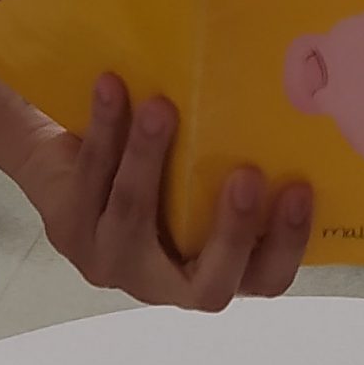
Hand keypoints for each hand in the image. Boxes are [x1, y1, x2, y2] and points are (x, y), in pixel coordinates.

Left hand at [13, 75, 312, 310]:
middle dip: (232, 232)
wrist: (63, 160)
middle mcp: (164, 281)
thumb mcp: (195, 165)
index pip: (265, 278)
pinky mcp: (69, 231)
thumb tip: (290, 78)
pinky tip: (112, 88)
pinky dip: (105, 128)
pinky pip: (92, 179)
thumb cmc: (155, 160)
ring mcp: (113, 261)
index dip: (287, 244)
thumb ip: (232, 150)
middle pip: (209, 286)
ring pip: (135, 217)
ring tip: (162, 106)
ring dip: (150, 159)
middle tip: (246, 172)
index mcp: (212, 267)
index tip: (300, 188)